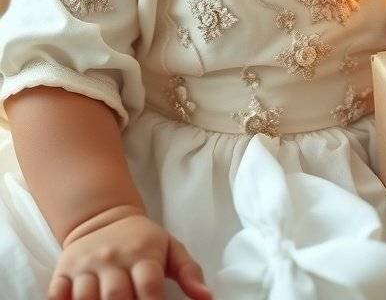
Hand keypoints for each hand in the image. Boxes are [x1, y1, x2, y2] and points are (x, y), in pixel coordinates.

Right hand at [48, 209, 211, 299]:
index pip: (149, 286)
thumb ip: (188, 271)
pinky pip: (57, 292)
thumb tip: (206, 297)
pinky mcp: (63, 270)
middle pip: (117, 296)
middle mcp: (113, 257)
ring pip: (86, 297)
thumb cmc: (142, 239)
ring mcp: (86, 264)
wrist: (103, 215)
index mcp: (142, 252)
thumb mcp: (170, 247)